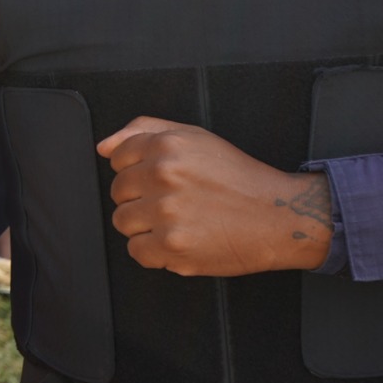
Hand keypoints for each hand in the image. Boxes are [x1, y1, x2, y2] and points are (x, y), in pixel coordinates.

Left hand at [95, 117, 333, 276]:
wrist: (278, 216)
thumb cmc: (237, 177)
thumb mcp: (195, 137)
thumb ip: (145, 131)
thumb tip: (104, 147)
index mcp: (167, 146)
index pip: (118, 158)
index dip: (137, 171)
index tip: (157, 180)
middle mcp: (164, 176)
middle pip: (118, 192)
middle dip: (140, 198)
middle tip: (172, 203)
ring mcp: (167, 213)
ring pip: (123, 222)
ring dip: (144, 225)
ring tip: (175, 222)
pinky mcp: (173, 247)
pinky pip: (136, 251)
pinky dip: (153, 251)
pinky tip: (179, 240)